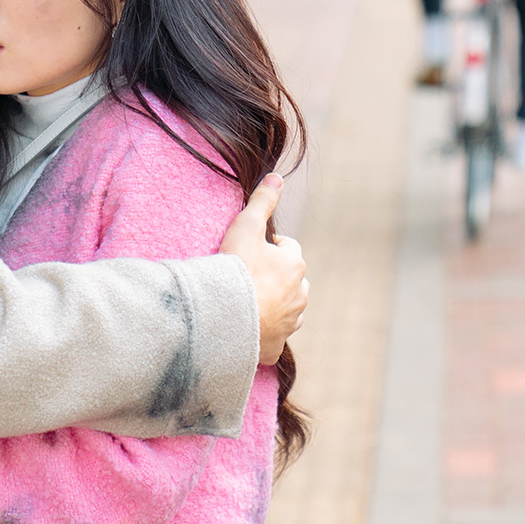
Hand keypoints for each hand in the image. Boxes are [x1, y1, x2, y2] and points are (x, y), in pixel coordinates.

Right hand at [217, 174, 307, 363]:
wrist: (225, 315)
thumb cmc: (236, 269)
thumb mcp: (247, 226)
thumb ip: (263, 200)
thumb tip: (277, 176)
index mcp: (295, 265)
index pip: (288, 249)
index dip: (270, 247)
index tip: (251, 250)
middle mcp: (299, 294)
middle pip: (292, 281)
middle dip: (276, 278)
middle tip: (248, 277)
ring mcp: (289, 323)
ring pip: (288, 310)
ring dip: (274, 305)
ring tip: (248, 302)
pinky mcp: (275, 347)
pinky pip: (274, 339)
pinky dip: (265, 334)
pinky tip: (248, 330)